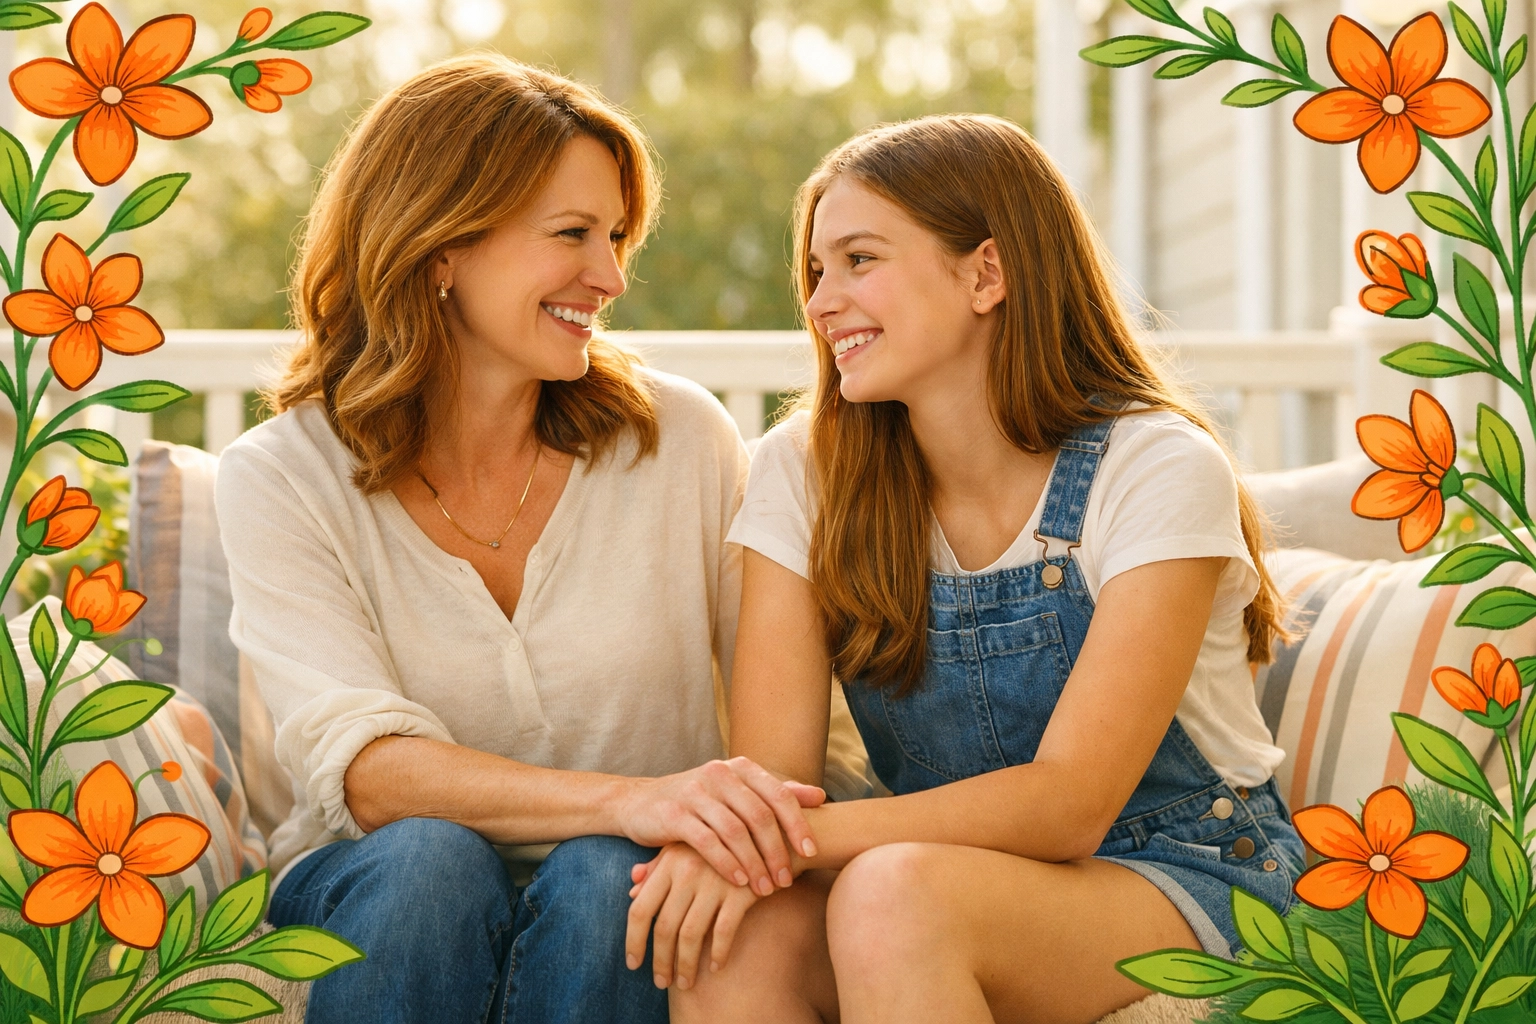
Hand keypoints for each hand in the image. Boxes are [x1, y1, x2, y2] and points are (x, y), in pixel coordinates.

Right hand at [616, 757, 823, 896]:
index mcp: (740, 767)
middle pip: (760, 815)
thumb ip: (774, 794)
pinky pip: (708, 842)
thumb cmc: (698, 803)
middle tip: (787, 880)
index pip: (779, 794)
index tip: (811, 854)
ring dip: (755, 863)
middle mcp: (719, 773)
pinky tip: (739, 881)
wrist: (638, 803)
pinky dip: (727, 864)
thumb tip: (820, 796)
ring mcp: (695, 792)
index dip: (798, 824)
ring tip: (765, 888)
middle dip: (777, 851)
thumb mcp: (736, 794)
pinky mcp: (674, 813)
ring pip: (735, 831)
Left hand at [626, 842, 759, 989]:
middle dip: (660, 961)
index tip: (632, 964)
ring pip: (691, 935)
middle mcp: (688, 872)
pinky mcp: (741, 892)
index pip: (640, 909)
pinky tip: (716, 967)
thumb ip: (657, 868)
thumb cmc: (721, 842)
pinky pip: (724, 931)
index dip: (633, 940)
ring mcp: (714, 882)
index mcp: (669, 863)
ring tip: (685, 983)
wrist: (769, 830)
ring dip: (686, 965)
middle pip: (664, 927)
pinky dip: (718, 953)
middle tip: (661, 982)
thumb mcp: (686, 847)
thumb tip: (632, 892)